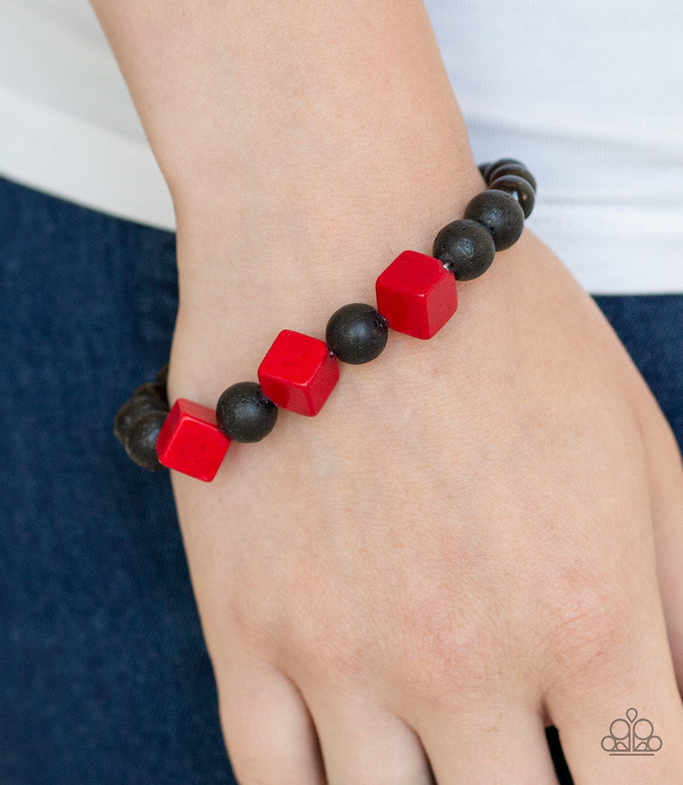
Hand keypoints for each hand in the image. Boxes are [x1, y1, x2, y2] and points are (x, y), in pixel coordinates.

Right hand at [168, 227, 682, 782]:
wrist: (338, 233)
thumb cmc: (496, 322)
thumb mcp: (638, 442)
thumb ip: (679, 589)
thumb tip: (677, 699)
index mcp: (586, 613)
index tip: (623, 766)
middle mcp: (464, 659)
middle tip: (525, 745)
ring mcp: (340, 652)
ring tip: (449, 744)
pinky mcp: (243, 624)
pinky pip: (273, 783)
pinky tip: (356, 762)